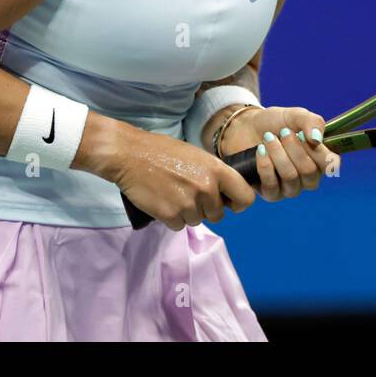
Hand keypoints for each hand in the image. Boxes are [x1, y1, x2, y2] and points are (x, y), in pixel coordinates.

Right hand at [76, 117, 255, 230]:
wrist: (130, 155)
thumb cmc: (162, 151)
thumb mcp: (196, 156)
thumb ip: (213, 174)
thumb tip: (224, 193)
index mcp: (216, 170)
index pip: (245, 198)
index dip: (238, 203)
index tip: (230, 203)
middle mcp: (207, 188)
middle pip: (218, 214)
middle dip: (206, 209)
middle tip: (189, 194)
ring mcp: (189, 204)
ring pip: (197, 220)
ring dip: (187, 212)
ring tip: (172, 194)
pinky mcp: (171, 216)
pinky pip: (179, 225)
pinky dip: (172, 217)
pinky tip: (163, 201)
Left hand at [217, 106, 339, 202]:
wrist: (247, 126)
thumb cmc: (275, 122)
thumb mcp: (296, 116)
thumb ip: (312, 122)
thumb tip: (317, 140)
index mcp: (319, 159)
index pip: (331, 165)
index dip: (319, 152)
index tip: (304, 136)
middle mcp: (308, 178)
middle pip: (309, 171)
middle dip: (294, 148)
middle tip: (283, 132)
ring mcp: (290, 188)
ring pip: (290, 177)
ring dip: (278, 154)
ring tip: (268, 138)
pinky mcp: (270, 193)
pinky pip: (272, 186)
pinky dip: (265, 165)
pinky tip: (260, 150)